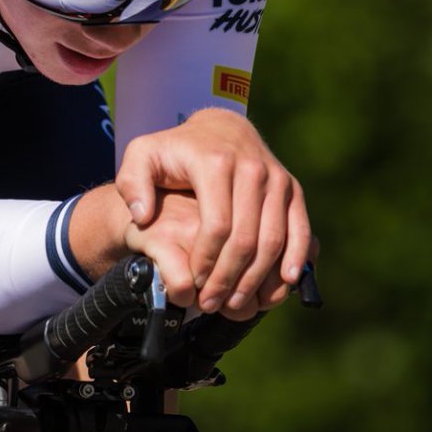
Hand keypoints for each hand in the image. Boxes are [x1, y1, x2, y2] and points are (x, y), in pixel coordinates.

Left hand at [114, 107, 314, 318]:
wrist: (219, 128)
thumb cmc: (175, 149)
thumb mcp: (142, 155)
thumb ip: (131, 183)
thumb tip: (142, 216)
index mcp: (215, 164)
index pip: (217, 225)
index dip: (207, 260)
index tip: (195, 283)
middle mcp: (252, 170)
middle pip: (247, 238)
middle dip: (230, 278)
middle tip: (214, 303)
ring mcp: (277, 179)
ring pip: (274, 239)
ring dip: (259, 278)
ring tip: (238, 303)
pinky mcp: (292, 189)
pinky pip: (300, 229)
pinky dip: (295, 258)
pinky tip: (283, 284)